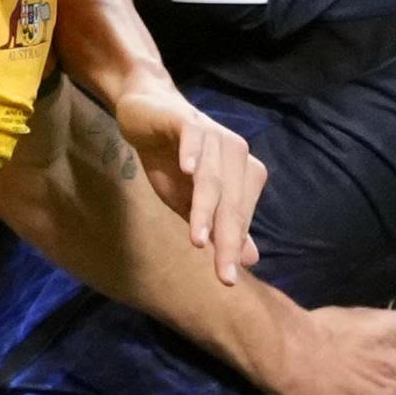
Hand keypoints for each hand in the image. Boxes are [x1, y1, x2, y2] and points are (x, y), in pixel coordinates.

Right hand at [112, 81, 264, 283]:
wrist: (146, 114)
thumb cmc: (171, 160)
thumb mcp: (191, 201)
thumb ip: (218, 226)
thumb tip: (248, 261)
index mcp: (243, 175)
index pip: (239, 218)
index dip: (232, 249)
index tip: (226, 281)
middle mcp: (236, 154)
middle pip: (232, 202)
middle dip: (226, 239)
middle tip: (222, 274)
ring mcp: (213, 135)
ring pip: (213, 177)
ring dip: (206, 208)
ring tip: (198, 239)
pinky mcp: (188, 120)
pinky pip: (194, 137)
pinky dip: (192, 153)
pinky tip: (187, 171)